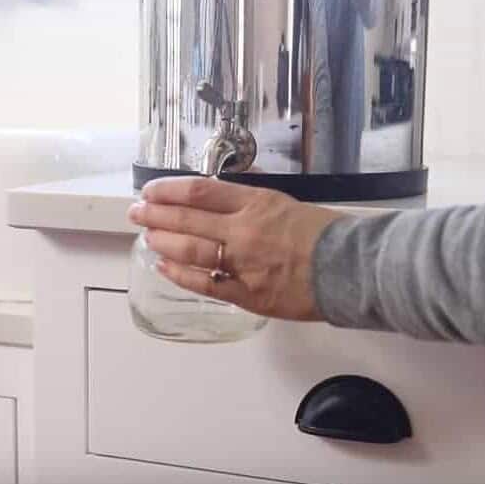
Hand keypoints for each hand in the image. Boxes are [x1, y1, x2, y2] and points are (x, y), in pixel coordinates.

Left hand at [127, 178, 343, 320]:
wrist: (348, 268)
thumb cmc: (323, 233)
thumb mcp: (286, 202)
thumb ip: (252, 197)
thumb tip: (224, 190)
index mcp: (255, 203)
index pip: (199, 191)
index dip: (169, 190)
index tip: (151, 191)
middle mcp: (243, 230)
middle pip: (187, 218)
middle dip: (155, 214)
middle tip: (136, 212)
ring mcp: (242, 263)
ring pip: (189, 250)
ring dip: (163, 242)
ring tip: (147, 236)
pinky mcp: (246, 293)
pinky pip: (205, 284)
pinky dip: (180, 275)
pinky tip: (163, 268)